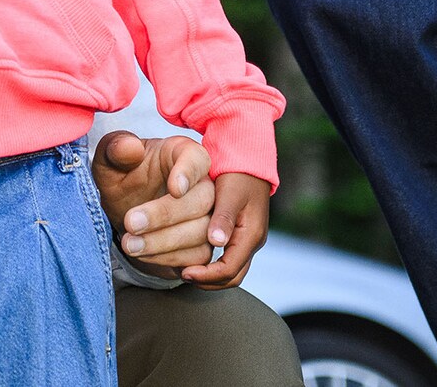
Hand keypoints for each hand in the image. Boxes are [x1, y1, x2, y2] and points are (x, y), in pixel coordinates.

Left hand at [91, 131, 214, 271]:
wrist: (125, 211)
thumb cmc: (122, 177)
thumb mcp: (109, 159)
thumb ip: (116, 148)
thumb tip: (130, 147)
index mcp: (183, 153)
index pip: (197, 159)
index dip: (189, 173)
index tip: (175, 188)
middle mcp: (202, 183)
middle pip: (203, 199)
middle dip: (166, 215)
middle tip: (131, 223)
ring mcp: (207, 216)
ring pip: (203, 231)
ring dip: (164, 242)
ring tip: (130, 244)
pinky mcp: (202, 245)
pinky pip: (198, 256)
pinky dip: (170, 259)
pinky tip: (143, 254)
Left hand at [179, 172, 271, 288]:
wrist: (250, 155)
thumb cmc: (239, 171)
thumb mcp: (230, 192)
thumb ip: (223, 217)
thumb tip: (216, 242)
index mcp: (251, 234)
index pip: (229, 270)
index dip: (207, 276)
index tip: (185, 272)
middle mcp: (253, 240)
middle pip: (231, 276)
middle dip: (208, 281)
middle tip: (184, 274)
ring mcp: (249, 237)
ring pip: (231, 269)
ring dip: (210, 275)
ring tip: (186, 269)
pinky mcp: (242, 231)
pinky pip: (229, 257)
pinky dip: (213, 263)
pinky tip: (195, 254)